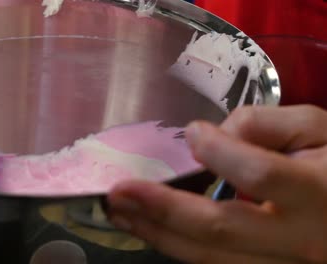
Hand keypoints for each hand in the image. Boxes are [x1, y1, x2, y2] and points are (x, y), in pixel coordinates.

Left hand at [107, 105, 326, 262]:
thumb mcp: (316, 127)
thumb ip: (264, 123)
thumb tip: (208, 138)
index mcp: (319, 192)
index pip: (259, 175)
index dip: (220, 152)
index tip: (192, 133)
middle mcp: (301, 240)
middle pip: (222, 229)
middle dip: (162, 209)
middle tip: (118, 192)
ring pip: (212, 258)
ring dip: (159, 234)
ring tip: (120, 213)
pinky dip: (179, 247)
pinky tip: (152, 229)